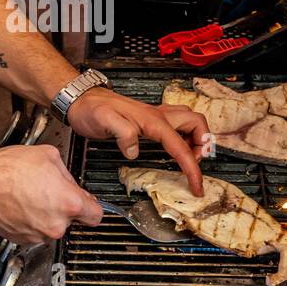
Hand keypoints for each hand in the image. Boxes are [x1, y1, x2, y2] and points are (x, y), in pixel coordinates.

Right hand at [0, 145, 102, 244]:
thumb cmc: (9, 169)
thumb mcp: (49, 156)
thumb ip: (67, 175)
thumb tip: (70, 183)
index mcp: (69, 203)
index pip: (97, 215)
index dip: (92, 207)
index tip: (89, 205)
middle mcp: (56, 224)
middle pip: (72, 220)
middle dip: (64, 207)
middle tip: (49, 191)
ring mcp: (38, 234)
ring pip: (52, 226)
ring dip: (46, 215)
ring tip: (30, 195)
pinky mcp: (23, 239)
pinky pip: (34, 231)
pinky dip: (30, 221)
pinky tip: (20, 204)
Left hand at [67, 88, 209, 196]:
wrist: (83, 100)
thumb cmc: (92, 109)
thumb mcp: (104, 120)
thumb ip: (122, 133)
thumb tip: (134, 150)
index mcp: (153, 120)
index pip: (181, 146)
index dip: (192, 168)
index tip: (196, 185)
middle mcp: (159, 116)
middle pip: (197, 124)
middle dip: (203, 143)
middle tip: (194, 162)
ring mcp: (156, 117)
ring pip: (190, 122)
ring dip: (196, 138)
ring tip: (189, 156)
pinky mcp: (150, 121)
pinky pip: (178, 125)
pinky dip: (185, 136)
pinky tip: (175, 147)